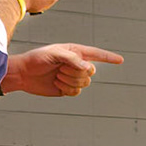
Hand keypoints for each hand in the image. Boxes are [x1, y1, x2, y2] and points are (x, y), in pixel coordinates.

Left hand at [2, 44, 122, 97]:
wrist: (24, 74)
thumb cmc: (38, 59)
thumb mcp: (55, 54)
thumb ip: (73, 59)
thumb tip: (90, 69)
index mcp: (76, 52)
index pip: (97, 54)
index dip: (109, 57)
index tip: (120, 60)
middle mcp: (76, 64)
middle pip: (91, 72)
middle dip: (76, 72)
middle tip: (60, 69)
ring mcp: (72, 77)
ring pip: (85, 83)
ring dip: (70, 81)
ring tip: (57, 75)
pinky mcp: (67, 89)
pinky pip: (76, 92)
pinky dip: (67, 89)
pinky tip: (56, 83)